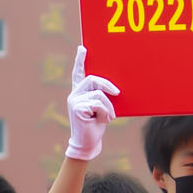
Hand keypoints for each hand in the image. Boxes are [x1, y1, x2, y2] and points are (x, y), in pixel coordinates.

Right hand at [64, 45, 120, 161]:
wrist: (88, 144)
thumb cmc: (97, 126)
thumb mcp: (102, 108)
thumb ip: (103, 96)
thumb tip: (115, 88)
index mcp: (80, 92)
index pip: (79, 73)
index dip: (80, 61)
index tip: (82, 48)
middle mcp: (74, 94)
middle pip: (93, 79)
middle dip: (108, 86)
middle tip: (118, 93)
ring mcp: (74, 100)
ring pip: (99, 94)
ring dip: (108, 106)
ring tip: (108, 117)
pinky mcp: (76, 107)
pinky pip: (98, 103)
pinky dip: (105, 112)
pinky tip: (103, 121)